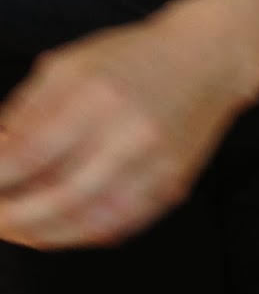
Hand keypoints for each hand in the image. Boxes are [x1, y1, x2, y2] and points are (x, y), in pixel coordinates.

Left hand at [0, 7, 258, 248]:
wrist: (206, 64)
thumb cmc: (132, 59)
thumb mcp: (65, 66)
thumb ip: (26, 110)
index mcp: (95, 98)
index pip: (27, 154)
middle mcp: (128, 138)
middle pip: (57, 198)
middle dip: (13, 216)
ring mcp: (155, 169)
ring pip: (90, 222)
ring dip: (44, 234)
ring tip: (16, 231)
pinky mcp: (171, 189)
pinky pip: (121, 226)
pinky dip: (82, 235)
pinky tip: (58, 231)